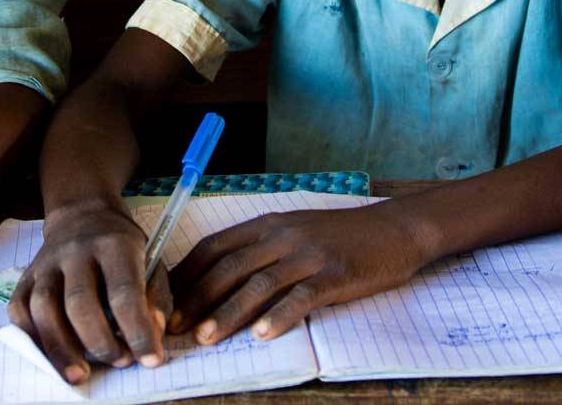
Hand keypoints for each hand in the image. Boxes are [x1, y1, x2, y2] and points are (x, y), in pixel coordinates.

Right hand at [8, 201, 172, 381]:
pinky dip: (32, 338)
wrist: (83, 216)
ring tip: (80, 375)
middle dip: (99, 342)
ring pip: (44, 308)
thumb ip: (156, 298)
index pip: (124, 292)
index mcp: (114, 245)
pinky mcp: (25, 276)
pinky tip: (51, 356)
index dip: (137, 330)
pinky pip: (20, 310)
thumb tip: (152, 336)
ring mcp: (45, 263)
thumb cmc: (122, 248)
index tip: (150, 359)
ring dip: (61, 348)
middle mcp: (75, 252)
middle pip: (79, 303)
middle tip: (119, 362)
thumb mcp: (151, 261)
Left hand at [170, 204, 429, 344]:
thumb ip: (262, 250)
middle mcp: (283, 235)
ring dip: (228, 312)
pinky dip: (279, 315)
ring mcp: (309, 254)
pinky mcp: (335, 274)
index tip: (165, 301)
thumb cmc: (343, 236)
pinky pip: (301, 296)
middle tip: (174, 327)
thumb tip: (221, 281)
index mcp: (269, 224)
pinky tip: (263, 335)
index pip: (215, 247)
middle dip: (196, 299)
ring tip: (205, 337)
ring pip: (258, 284)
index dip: (186, 275)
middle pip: (229, 267)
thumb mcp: (296, 231)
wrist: (396, 229)